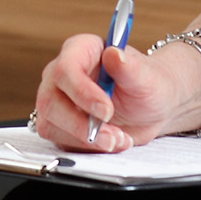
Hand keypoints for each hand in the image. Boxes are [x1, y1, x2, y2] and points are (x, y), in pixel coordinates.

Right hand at [30, 32, 191, 152]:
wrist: (150, 109)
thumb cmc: (147, 85)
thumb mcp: (145, 76)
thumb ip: (129, 66)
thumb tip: (114, 54)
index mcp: (80, 50)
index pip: (65, 69)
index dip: (82, 92)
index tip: (107, 111)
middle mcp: (61, 74)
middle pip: (50, 101)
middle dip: (81, 125)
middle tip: (113, 135)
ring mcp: (56, 100)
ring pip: (50, 124)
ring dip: (86, 140)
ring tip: (118, 138)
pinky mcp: (58, 124)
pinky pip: (60, 141)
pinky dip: (87, 148)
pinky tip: (111, 141)